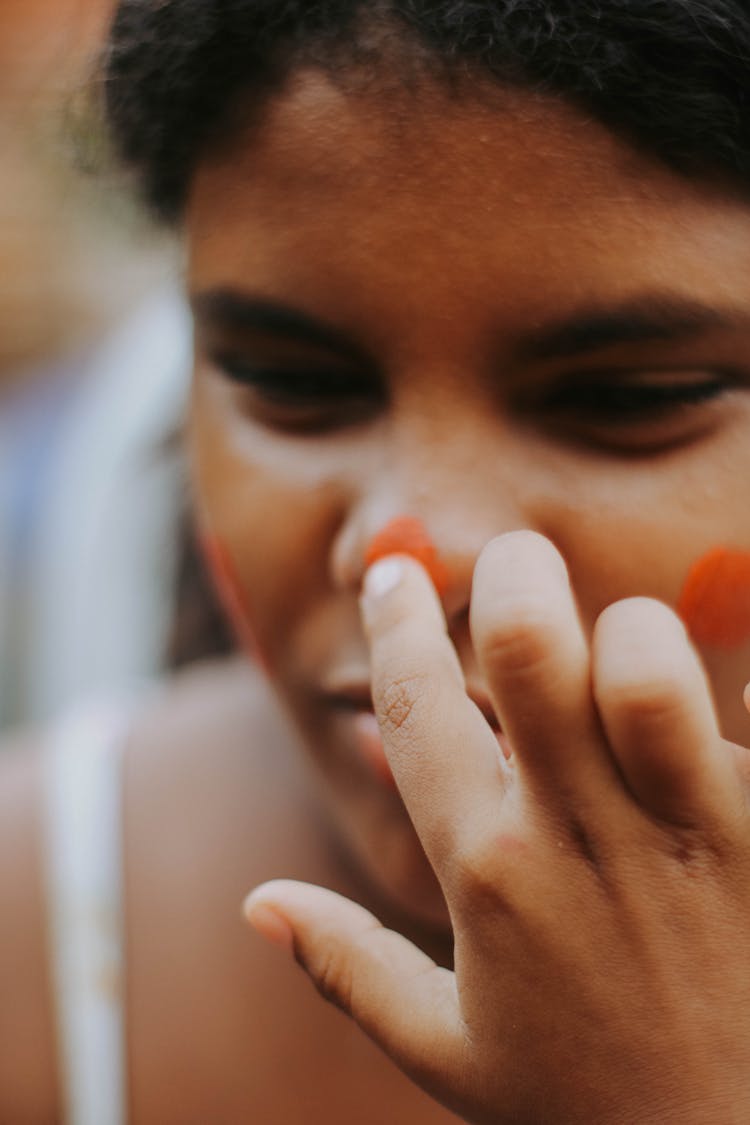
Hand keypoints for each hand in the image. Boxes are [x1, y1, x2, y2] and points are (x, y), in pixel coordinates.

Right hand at [246, 531, 749, 1123]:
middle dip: (512, 575)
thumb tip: (255, 903)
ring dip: (629, 630)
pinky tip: (706, 719)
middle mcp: (575, 838)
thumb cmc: (583, 1104)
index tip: (393, 575)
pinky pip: (744, 724)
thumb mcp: (447, 1052)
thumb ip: (346, 966)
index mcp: (486, 874)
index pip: (415, 709)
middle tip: (516, 563)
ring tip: (622, 648)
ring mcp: (682, 835)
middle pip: (529, 646)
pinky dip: (722, 696)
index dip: (396, 623)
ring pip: (646, 664)